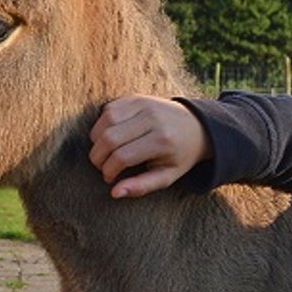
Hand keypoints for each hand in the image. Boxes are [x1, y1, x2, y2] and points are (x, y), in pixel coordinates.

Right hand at [88, 95, 210, 198]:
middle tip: (101, 167)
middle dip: (98, 157)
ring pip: (106, 121)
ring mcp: (144, 104)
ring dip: (96, 140)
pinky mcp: (136, 97)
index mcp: (162, 141)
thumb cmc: (179, 156)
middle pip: (109, 138)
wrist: (195, 126)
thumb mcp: (166, 177)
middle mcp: (152, 118)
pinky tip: (108, 137)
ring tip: (103, 153)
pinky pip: (108, 109)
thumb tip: (114, 193)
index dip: (109, 171)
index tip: (109, 178)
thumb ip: (141, 187)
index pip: (122, 156)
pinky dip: (102, 125)